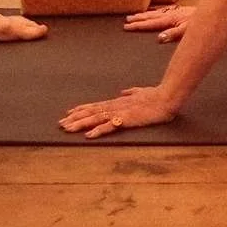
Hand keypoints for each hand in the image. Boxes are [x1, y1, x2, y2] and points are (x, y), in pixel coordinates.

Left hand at [59, 85, 176, 138]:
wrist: (166, 97)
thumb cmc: (155, 95)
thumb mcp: (141, 92)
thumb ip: (131, 92)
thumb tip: (123, 91)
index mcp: (118, 101)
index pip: (96, 105)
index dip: (81, 109)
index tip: (69, 113)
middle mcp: (115, 105)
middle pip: (91, 112)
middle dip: (75, 118)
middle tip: (60, 124)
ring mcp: (120, 112)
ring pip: (96, 118)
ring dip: (80, 124)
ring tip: (67, 128)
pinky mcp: (126, 119)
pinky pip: (109, 126)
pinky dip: (98, 130)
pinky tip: (89, 135)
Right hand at [123, 3, 193, 41]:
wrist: (211, 11)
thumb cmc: (199, 22)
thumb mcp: (187, 31)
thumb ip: (173, 34)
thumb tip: (159, 38)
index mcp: (169, 19)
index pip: (150, 23)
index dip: (138, 26)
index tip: (127, 27)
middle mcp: (170, 14)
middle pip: (150, 16)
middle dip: (138, 19)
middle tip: (126, 21)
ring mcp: (174, 11)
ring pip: (155, 12)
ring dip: (144, 14)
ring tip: (134, 15)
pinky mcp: (179, 10)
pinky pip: (163, 10)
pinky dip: (155, 10)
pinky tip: (153, 10)